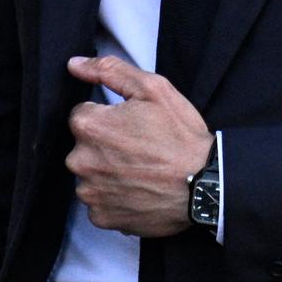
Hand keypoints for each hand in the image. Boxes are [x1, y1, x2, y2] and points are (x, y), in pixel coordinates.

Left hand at [63, 54, 212, 236]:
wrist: (206, 185)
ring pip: (91, 176)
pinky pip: (100, 203)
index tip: (134, 126)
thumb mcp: (155, 90)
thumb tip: (75, 65)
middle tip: (141, 149)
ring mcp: (90, 192)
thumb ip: (111, 71)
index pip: (83, 116)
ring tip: (143, 172)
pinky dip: (116, 198)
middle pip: (84, 147)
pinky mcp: (101, 216)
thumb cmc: (181, 137)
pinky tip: (140, 190)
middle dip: (106, 146)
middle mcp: (80, 160)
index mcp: (89, 126)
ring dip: (109, 173)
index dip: (110, 118)